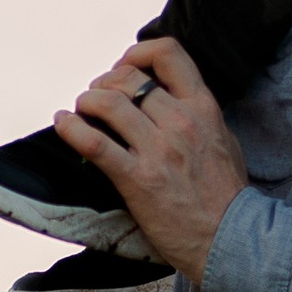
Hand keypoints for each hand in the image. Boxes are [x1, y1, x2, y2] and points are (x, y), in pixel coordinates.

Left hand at [53, 37, 248, 281]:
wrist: (228, 238)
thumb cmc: (226, 194)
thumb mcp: (223, 139)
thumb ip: (199, 113)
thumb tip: (171, 97)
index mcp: (203, 107)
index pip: (168, 53)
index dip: (137, 53)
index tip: (126, 68)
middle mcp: (181, 122)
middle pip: (127, 78)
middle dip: (104, 82)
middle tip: (97, 98)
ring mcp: (158, 150)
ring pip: (108, 103)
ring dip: (86, 102)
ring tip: (81, 110)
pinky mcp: (137, 179)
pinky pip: (95, 142)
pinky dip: (71, 128)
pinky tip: (63, 123)